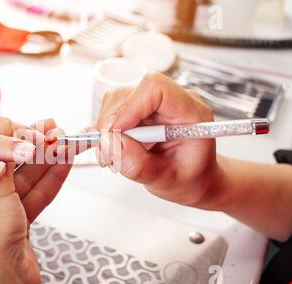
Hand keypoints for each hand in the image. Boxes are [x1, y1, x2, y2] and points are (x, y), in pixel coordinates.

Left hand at [0, 119, 71, 283]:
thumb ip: (3, 160)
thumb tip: (9, 133)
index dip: (8, 135)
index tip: (30, 125)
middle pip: (6, 164)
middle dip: (32, 147)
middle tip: (53, 130)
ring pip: (24, 179)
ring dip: (46, 161)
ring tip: (66, 142)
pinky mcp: (15, 223)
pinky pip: (34, 196)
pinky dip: (50, 180)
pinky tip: (64, 164)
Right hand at [96, 73, 219, 207]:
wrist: (193, 179)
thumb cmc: (189, 177)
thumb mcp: (165, 180)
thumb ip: (138, 164)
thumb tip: (109, 143)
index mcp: (189, 112)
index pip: (155, 88)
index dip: (129, 106)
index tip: (114, 133)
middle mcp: (170, 101)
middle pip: (128, 93)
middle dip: (110, 122)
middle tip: (108, 152)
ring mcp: (152, 103)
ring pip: (116, 101)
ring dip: (106, 129)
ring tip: (112, 155)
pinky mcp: (137, 109)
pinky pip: (113, 111)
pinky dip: (105, 131)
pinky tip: (112, 149)